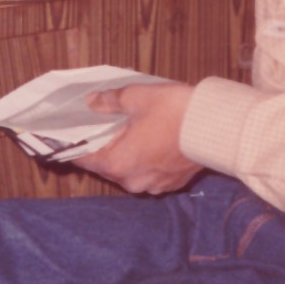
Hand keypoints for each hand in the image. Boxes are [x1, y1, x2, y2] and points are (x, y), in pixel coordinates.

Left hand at [71, 81, 202, 193]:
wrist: (216, 126)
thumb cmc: (172, 111)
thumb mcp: (136, 97)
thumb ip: (110, 101)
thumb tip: (92, 102)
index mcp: (118, 164)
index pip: (85, 159)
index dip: (74, 146)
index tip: (67, 137)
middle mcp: (133, 181)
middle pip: (107, 165)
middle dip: (104, 147)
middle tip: (102, 126)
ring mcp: (154, 186)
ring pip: (130, 170)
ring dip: (127, 154)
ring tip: (130, 132)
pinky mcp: (173, 184)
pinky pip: (150, 172)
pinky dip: (147, 160)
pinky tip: (152, 142)